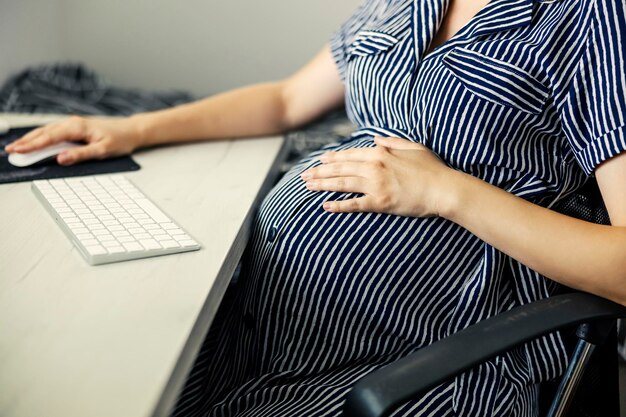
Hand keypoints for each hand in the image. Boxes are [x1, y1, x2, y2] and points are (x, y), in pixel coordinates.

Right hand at [4, 115, 141, 165]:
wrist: (131, 131)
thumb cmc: (120, 140)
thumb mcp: (103, 150)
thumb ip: (81, 154)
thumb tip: (61, 159)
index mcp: (77, 127)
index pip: (49, 137)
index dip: (31, 145)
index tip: (17, 151)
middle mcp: (72, 123)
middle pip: (43, 133)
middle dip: (25, 142)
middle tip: (9, 151)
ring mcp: (73, 124)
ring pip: (47, 131)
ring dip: (31, 139)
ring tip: (17, 147)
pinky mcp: (75, 128)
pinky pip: (54, 132)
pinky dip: (41, 137)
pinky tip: (34, 142)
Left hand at [301, 136, 456, 216]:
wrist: (443, 189)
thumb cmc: (432, 168)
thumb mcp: (413, 147)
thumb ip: (392, 142)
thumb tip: (376, 139)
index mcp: (381, 152)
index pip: (350, 155)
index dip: (333, 158)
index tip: (321, 160)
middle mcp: (374, 167)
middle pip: (341, 169)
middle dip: (320, 172)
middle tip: (304, 175)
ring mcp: (376, 185)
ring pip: (342, 184)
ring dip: (322, 185)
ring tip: (307, 186)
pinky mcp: (380, 202)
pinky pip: (354, 204)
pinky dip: (338, 205)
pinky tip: (325, 206)